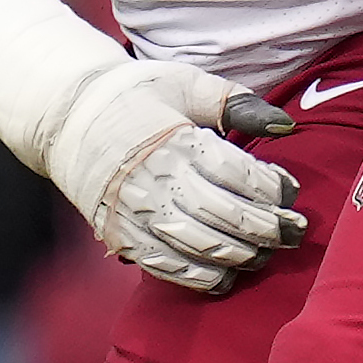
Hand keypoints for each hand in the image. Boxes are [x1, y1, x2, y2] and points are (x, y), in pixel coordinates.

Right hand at [54, 54, 299, 292]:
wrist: (66, 118)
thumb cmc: (135, 95)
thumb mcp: (185, 83)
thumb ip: (236, 102)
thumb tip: (285, 128)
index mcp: (175, 141)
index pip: (240, 175)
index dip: (273, 188)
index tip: (289, 189)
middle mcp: (155, 181)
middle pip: (227, 217)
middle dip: (270, 229)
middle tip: (295, 231)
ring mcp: (135, 213)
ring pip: (202, 249)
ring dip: (243, 257)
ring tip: (266, 253)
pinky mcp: (120, 236)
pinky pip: (167, 268)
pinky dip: (201, 278)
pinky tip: (226, 276)